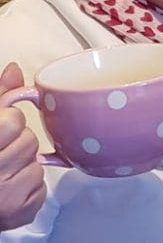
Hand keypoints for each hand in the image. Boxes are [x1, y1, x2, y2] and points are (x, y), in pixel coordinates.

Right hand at [0, 63, 45, 230]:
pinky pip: (41, 185)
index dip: (10, 123)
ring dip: (25, 165)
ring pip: (37, 164)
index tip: (3, 130)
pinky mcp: (22, 211)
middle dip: (18, 143)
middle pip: (29, 141)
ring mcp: (6, 196)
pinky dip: (30, 185)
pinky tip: (12, 188)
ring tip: (5, 172)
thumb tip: (15, 68)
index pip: (12, 122)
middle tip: (2, 154)